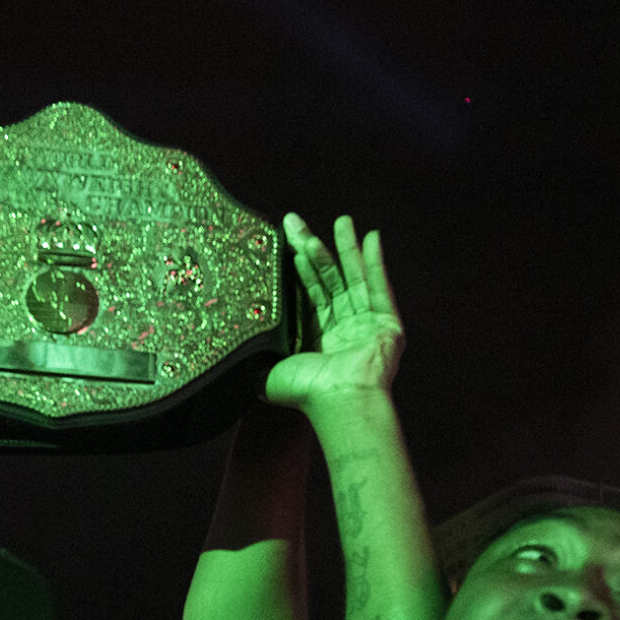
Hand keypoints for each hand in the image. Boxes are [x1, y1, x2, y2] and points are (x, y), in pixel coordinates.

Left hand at [265, 214, 404, 410]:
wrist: (339, 399)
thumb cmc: (306, 392)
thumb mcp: (268, 373)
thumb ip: (254, 359)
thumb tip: (232, 352)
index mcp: (315, 339)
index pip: (306, 294)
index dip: (298, 267)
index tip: (286, 241)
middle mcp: (341, 330)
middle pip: (328, 280)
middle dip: (315, 248)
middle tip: (298, 222)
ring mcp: (366, 326)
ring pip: (353, 279)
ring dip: (346, 248)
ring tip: (341, 220)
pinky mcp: (387, 324)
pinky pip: (380, 287)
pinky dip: (375, 263)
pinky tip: (371, 237)